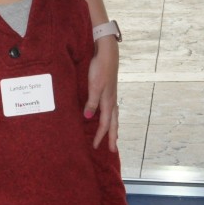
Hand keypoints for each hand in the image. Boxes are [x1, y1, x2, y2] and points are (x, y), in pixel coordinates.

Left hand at [86, 35, 118, 150]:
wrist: (107, 54)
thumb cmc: (100, 69)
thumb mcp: (94, 86)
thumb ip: (91, 102)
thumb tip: (88, 118)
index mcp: (108, 102)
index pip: (105, 124)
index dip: (100, 136)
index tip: (95, 147)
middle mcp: (112, 101)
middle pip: (114, 123)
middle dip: (113, 137)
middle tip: (113, 150)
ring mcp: (112, 95)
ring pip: (115, 116)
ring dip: (114, 128)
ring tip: (115, 136)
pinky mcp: (110, 90)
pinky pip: (113, 109)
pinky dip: (113, 117)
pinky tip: (110, 115)